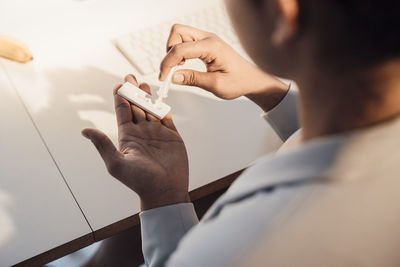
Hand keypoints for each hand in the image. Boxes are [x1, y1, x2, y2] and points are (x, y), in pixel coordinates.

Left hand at [82, 75, 189, 210]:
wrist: (165, 191)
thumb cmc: (140, 181)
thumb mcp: (117, 163)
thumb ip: (103, 145)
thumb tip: (85, 130)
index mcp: (127, 137)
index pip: (122, 112)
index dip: (120, 98)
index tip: (118, 84)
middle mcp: (141, 133)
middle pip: (136, 107)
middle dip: (132, 91)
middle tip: (129, 76)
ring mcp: (157, 133)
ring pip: (151, 109)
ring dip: (147, 96)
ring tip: (143, 83)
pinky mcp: (172, 136)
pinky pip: (167, 117)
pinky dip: (163, 106)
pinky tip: (160, 97)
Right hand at [159, 24, 288, 111]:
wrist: (251, 80)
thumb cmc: (239, 81)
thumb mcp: (215, 85)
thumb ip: (193, 79)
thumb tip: (173, 77)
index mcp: (212, 46)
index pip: (180, 48)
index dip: (167, 63)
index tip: (163, 78)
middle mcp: (209, 38)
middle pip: (177, 32)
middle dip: (169, 50)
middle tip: (170, 70)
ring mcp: (207, 39)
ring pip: (180, 34)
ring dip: (173, 50)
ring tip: (178, 69)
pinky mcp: (206, 44)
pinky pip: (186, 41)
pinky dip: (180, 52)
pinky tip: (183, 65)